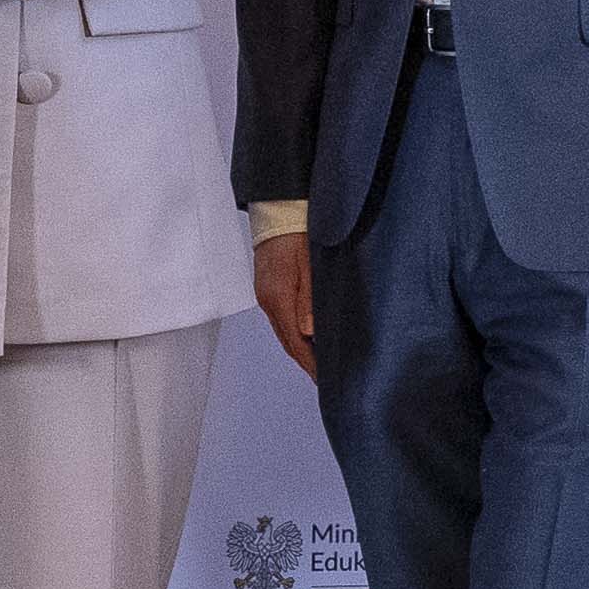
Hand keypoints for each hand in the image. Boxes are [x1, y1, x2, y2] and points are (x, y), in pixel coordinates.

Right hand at [253, 229, 318, 373]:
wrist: (279, 209)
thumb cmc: (300, 231)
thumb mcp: (311, 264)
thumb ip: (310, 299)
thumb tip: (309, 332)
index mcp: (279, 297)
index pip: (296, 342)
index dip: (310, 363)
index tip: (324, 379)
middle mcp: (268, 300)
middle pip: (287, 341)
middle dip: (305, 361)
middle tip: (324, 378)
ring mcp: (264, 294)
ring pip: (282, 331)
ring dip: (298, 348)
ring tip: (317, 361)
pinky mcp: (266, 288)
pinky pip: (279, 318)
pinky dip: (292, 332)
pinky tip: (305, 335)